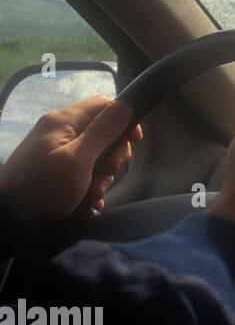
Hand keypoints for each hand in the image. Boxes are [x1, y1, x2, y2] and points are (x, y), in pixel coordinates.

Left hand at [0, 96, 140, 223]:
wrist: (10, 220)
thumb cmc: (44, 188)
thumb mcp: (78, 160)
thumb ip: (103, 132)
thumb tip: (126, 105)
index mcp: (64, 121)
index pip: (104, 104)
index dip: (124, 120)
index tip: (133, 143)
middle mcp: (59, 131)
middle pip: (103, 131)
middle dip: (112, 155)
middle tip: (108, 172)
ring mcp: (56, 150)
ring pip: (95, 154)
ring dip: (102, 174)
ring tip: (93, 192)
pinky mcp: (54, 169)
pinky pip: (83, 169)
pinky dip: (90, 183)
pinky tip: (88, 198)